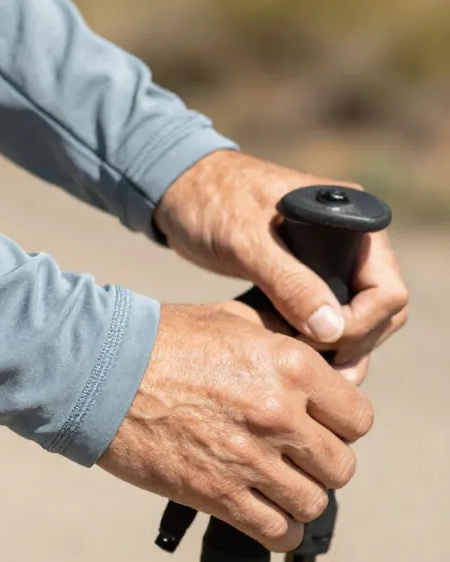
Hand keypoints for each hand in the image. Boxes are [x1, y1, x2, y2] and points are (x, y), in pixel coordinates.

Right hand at [98, 302, 372, 551]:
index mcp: (288, 364)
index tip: (317, 425)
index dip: (339, 423)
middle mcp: (278, 413)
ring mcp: (250, 457)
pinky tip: (260, 511)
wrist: (99, 370)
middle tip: (291, 455)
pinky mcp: (219, 493)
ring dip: (297, 496)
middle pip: (340, 465)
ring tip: (272, 483)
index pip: (357, 416)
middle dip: (319, 462)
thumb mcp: (229, 320)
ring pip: (313, 502)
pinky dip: (276, 528)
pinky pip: (277, 531)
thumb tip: (317, 364)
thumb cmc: (158, 340)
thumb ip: (281, 341)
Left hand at [154, 150, 407, 382]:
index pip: (386, 288)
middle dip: (352, 344)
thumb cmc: (208, 199)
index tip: (318, 341)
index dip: (360, 324)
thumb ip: (288, 280)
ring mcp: (328, 258)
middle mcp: (350, 239)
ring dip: (336, 349)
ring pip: (354, 318)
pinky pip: (324, 315)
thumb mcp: (244, 238)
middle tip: (315, 373)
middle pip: (378, 310)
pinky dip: (313, 339)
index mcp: (349, 218)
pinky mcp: (303, 274)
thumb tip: (332, 329)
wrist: (175, 187)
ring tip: (305, 375)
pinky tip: (290, 358)